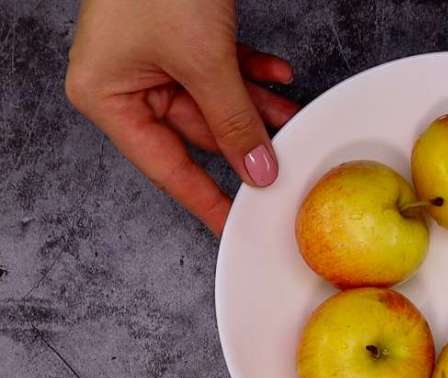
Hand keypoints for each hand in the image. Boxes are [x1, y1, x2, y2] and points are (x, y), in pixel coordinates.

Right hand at [66, 0, 298, 234]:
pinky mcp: (177, 38)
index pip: (165, 166)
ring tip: (292, 114)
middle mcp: (126, 82)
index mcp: (108, 97)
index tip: (232, 224)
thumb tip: (257, 167)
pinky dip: (249, 72)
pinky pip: (218, 69)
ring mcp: (152, 59)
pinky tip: (278, 73)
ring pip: (214, 99)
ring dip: (255, 106)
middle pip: (196, 130)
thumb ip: (233, 119)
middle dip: (245, 139)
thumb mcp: (202, 60)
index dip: (203, 198)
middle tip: (283, 158)